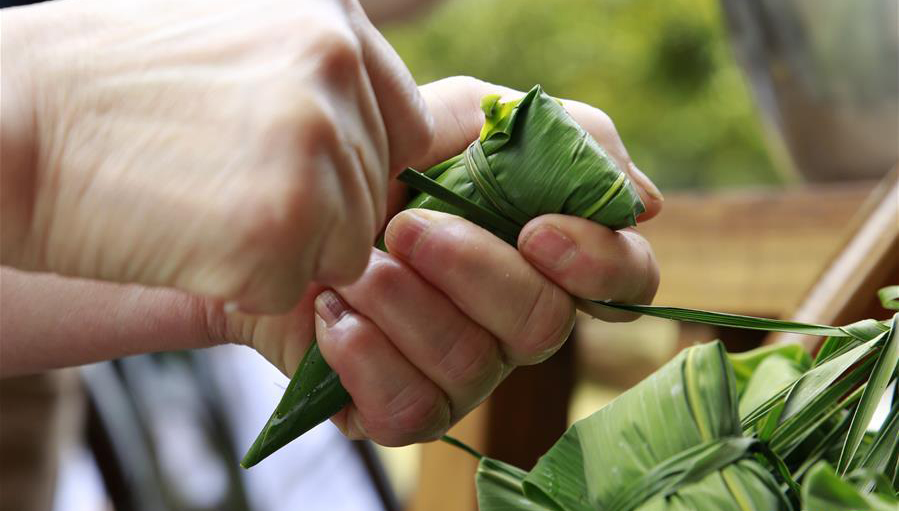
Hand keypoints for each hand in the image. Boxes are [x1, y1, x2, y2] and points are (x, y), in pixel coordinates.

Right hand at [0, 0, 432, 312]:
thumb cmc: (113, 88)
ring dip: (285, 248)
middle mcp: (337, 70)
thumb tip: (437, 130)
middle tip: (224, 182)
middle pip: (378, 193)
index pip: (411, 128)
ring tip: (202, 202)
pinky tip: (186, 234)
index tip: (305, 175)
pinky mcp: (281, 223)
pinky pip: (297, 285)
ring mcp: (312, 144)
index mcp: (334, 22)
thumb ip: (332, 82)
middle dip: (320, 211)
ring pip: (348, 246)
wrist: (6, 121)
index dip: (364, 167)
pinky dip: (245, 279)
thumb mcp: (243, 43)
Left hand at [220, 77, 661, 445]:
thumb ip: (555, 139)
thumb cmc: (375, 158)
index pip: (623, 279)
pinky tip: (330, 310)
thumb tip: (643, 202)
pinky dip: (365, 354)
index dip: (596, 263)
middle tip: (403, 225)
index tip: (536, 229)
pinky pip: (410, 411)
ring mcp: (461, 372)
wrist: (277, 200)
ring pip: (470, 365)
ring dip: (404, 304)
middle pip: (543, 324)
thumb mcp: (462, 116)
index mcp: (542, 256)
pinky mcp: (399, 408)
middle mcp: (513, 322)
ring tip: (352, 263)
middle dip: (472, 270)